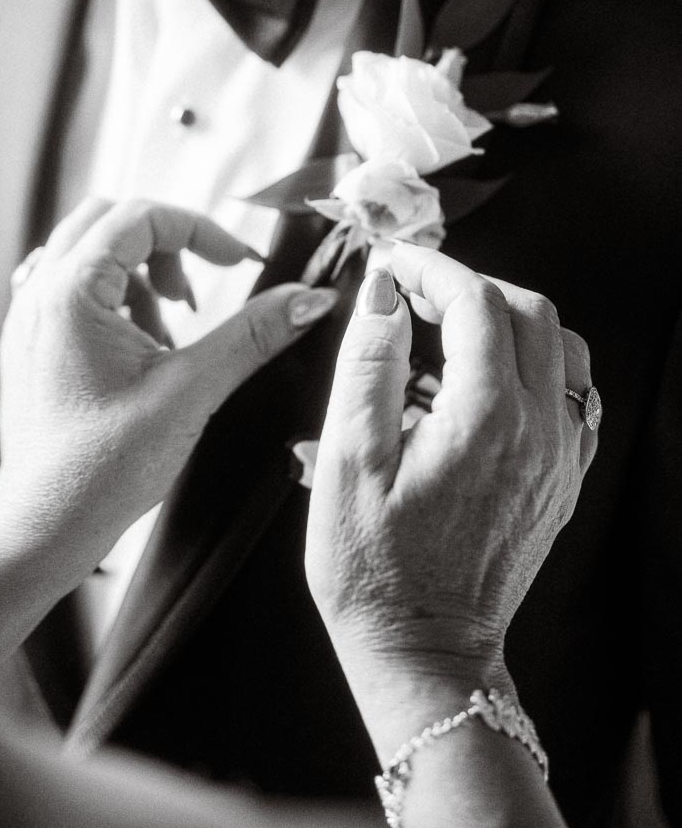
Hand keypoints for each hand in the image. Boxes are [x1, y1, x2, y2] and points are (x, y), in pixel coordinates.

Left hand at [0, 197, 337, 585]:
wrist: (44, 530)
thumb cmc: (104, 469)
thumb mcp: (190, 392)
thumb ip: (251, 336)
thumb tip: (311, 299)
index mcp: (69, 293)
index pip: (140, 216)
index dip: (199, 230)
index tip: (240, 264)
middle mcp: (38, 293)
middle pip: (108, 220)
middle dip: (164, 245)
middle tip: (194, 297)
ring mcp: (27, 317)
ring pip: (89, 251)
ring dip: (138, 274)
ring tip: (167, 338)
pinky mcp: (30, 343)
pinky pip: (72, 287)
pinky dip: (113, 297)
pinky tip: (139, 349)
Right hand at [304, 243, 596, 701]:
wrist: (423, 652)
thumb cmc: (374, 566)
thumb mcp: (347, 459)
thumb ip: (369, 363)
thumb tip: (382, 293)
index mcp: (487, 419)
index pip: (476, 301)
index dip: (429, 268)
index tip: (390, 264)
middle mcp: (540, 431)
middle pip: (529, 311)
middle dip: (468, 285)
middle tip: (411, 292)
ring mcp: (561, 458)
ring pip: (561, 348)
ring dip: (506, 320)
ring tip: (445, 332)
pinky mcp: (563, 480)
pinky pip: (569, 396)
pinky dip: (532, 365)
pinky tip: (480, 383)